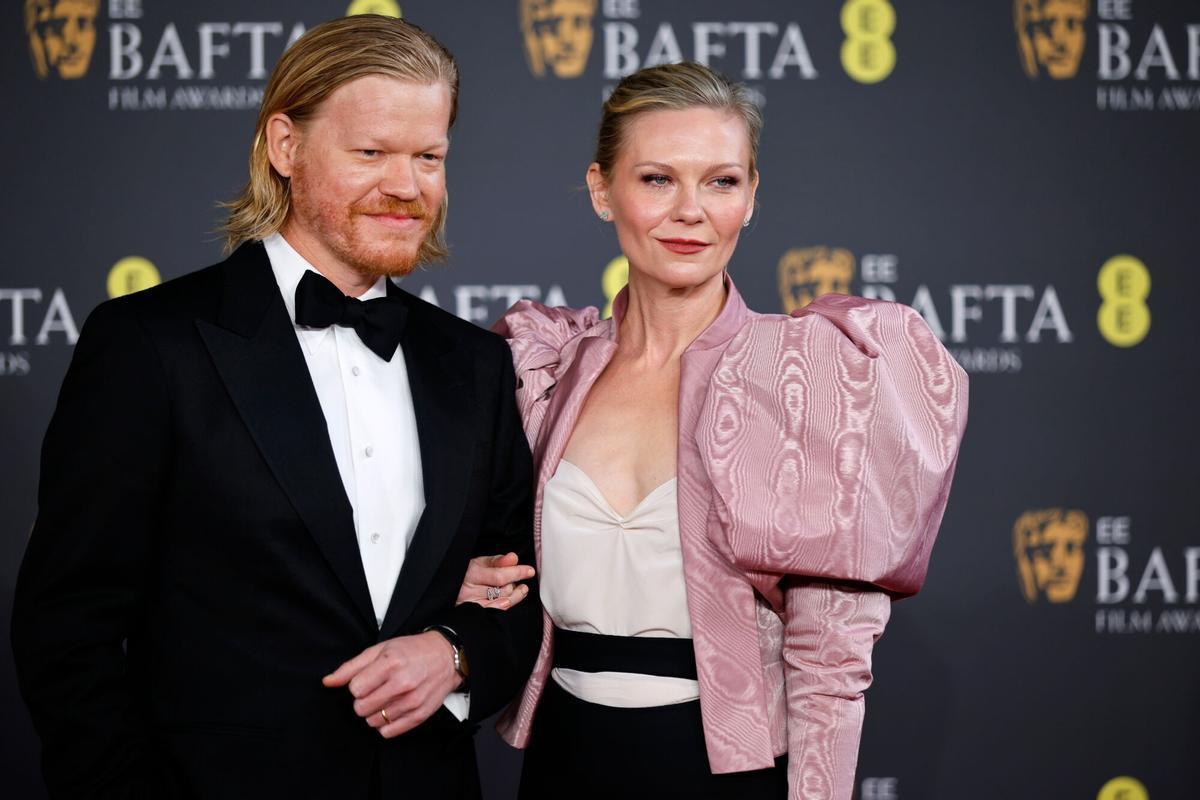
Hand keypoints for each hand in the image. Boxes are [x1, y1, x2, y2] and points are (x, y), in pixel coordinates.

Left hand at [322, 631, 461, 737]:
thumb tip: (327, 682)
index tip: (368, 679)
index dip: (358, 685)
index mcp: (390, 663)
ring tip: (386, 698)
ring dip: (374, 712)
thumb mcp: (380, 649)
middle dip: (363, 700)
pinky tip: (391, 710)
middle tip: (375, 690)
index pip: (355, 689)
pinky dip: (385, 724)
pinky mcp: (420, 715)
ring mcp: (412, 701)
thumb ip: (351, 667)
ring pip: (373, 721)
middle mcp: (402, 683)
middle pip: (361, 707)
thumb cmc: (411, 651)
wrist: (446, 656)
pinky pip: (389, 732)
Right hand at [456, 552, 534, 609]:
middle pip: (502, 590)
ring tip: (520, 590)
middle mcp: (469, 590)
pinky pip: (493, 612)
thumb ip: (497, 560)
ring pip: (500, 602)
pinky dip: (504, 606)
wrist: (449, 589)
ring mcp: (470, 604)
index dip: (517, 573)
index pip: (499, 576)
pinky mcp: (471, 615)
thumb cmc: (465, 574)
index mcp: (471, 573)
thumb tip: (513, 558)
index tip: (529, 571)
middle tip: (519, 581)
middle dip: (515, 584)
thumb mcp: (479, 562)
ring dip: (514, 596)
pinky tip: (508, 601)